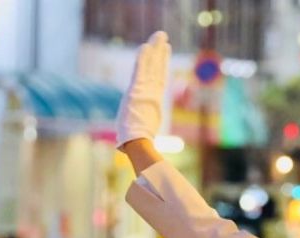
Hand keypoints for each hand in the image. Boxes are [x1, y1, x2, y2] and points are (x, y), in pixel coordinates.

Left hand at [117, 31, 170, 147]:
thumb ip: (143, 128)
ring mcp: (145, 89)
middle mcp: (151, 92)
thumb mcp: (143, 131)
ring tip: (160, 35)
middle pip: (157, 67)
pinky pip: (140, 69)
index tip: (165, 51)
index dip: (162, 63)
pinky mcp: (137, 89)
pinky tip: (145, 46)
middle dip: (160, 52)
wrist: (138, 140)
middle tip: (164, 38)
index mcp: (154, 99)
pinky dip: (143, 58)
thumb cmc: (139, 141)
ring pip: (151, 65)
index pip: (158, 77)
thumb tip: (134, 140)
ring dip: (155, 49)